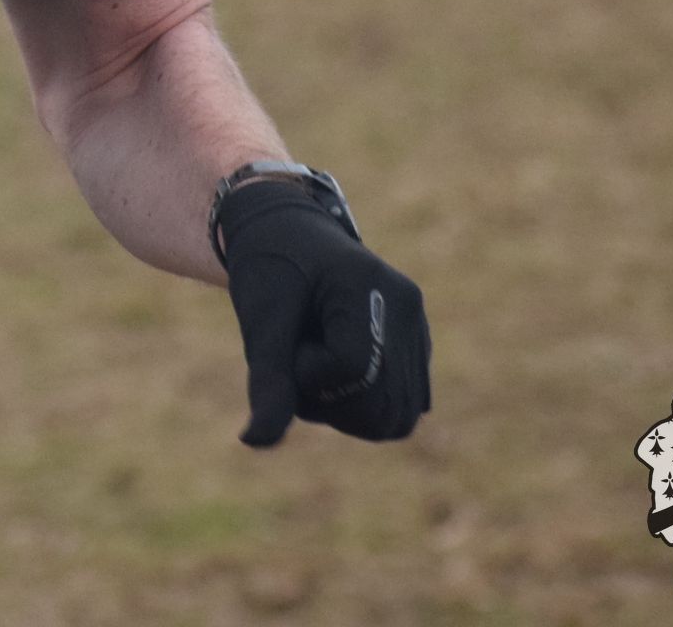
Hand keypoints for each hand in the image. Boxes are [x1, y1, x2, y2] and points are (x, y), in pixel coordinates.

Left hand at [219, 184, 430, 445]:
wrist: (286, 231)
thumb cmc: (269, 266)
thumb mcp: (261, 319)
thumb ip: (268, 380)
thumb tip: (255, 442)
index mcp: (372, 286)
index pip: (352, 370)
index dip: (307, 373)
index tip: (288, 339)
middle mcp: (407, 308)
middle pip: (383, 408)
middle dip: (328, 402)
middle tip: (298, 358)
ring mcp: (417, 330)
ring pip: (397, 419)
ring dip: (346, 412)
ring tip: (317, 367)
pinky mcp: (415, 349)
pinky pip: (401, 408)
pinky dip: (362, 407)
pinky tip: (334, 370)